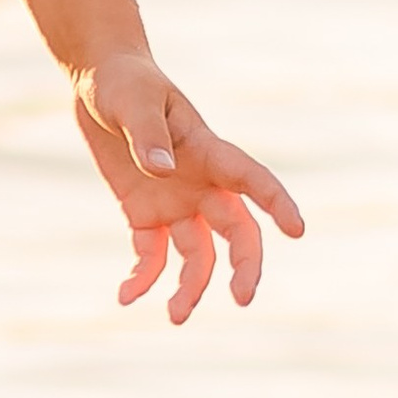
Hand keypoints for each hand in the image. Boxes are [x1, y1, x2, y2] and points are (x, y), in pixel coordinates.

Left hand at [72, 52, 303, 320]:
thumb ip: (147, 134)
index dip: (277, 202)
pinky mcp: (145, 214)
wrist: (99, 80)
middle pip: (236, 231)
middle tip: (243, 299)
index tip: (297, 229)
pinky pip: (151, 254)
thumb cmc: (125, 82)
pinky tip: (126, 297)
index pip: (252, 179)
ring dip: (191, 286)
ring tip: (176, 317)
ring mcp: (176, 202)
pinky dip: (142, 278)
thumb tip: (163, 170)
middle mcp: (201, 183)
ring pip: (197, 254)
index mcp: (209, 150)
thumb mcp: (132, 101)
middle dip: (244, 266)